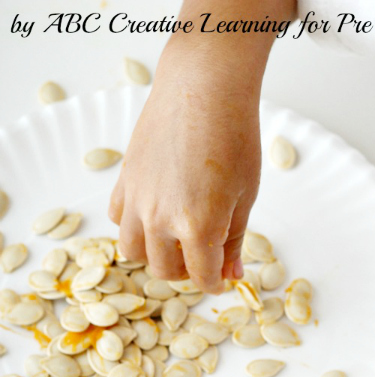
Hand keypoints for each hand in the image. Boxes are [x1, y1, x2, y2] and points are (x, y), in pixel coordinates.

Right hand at [109, 40, 261, 291]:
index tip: (221, 279)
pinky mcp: (124, 179)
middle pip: (165, 271)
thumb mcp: (246, 195)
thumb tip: (231, 274)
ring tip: (176, 240)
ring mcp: (137, 199)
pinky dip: (134, 226)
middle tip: (204, 257)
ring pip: (133, 252)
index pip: (202, 278)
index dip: (215, 283)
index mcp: (198, 226)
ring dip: (155, 255)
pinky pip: (118, 219)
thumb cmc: (234, 135)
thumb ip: (233, 240)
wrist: (203, 86)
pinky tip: (155, 214)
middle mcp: (160, 218)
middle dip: (187, 272)